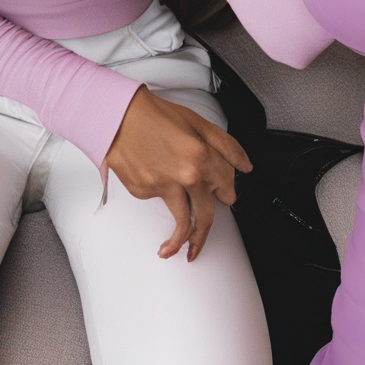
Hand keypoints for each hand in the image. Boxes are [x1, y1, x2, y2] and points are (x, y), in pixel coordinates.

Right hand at [103, 86, 252, 261]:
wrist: (118, 115)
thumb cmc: (155, 114)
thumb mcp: (197, 122)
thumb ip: (226, 145)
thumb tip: (245, 164)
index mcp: (202, 156)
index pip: (227, 187)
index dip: (228, 191)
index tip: (225, 195)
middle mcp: (186, 175)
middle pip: (207, 215)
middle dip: (208, 229)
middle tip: (205, 234)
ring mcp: (164, 186)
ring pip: (183, 224)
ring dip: (186, 242)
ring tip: (185, 250)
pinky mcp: (144, 192)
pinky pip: (159, 203)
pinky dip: (160, 201)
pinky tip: (155, 185)